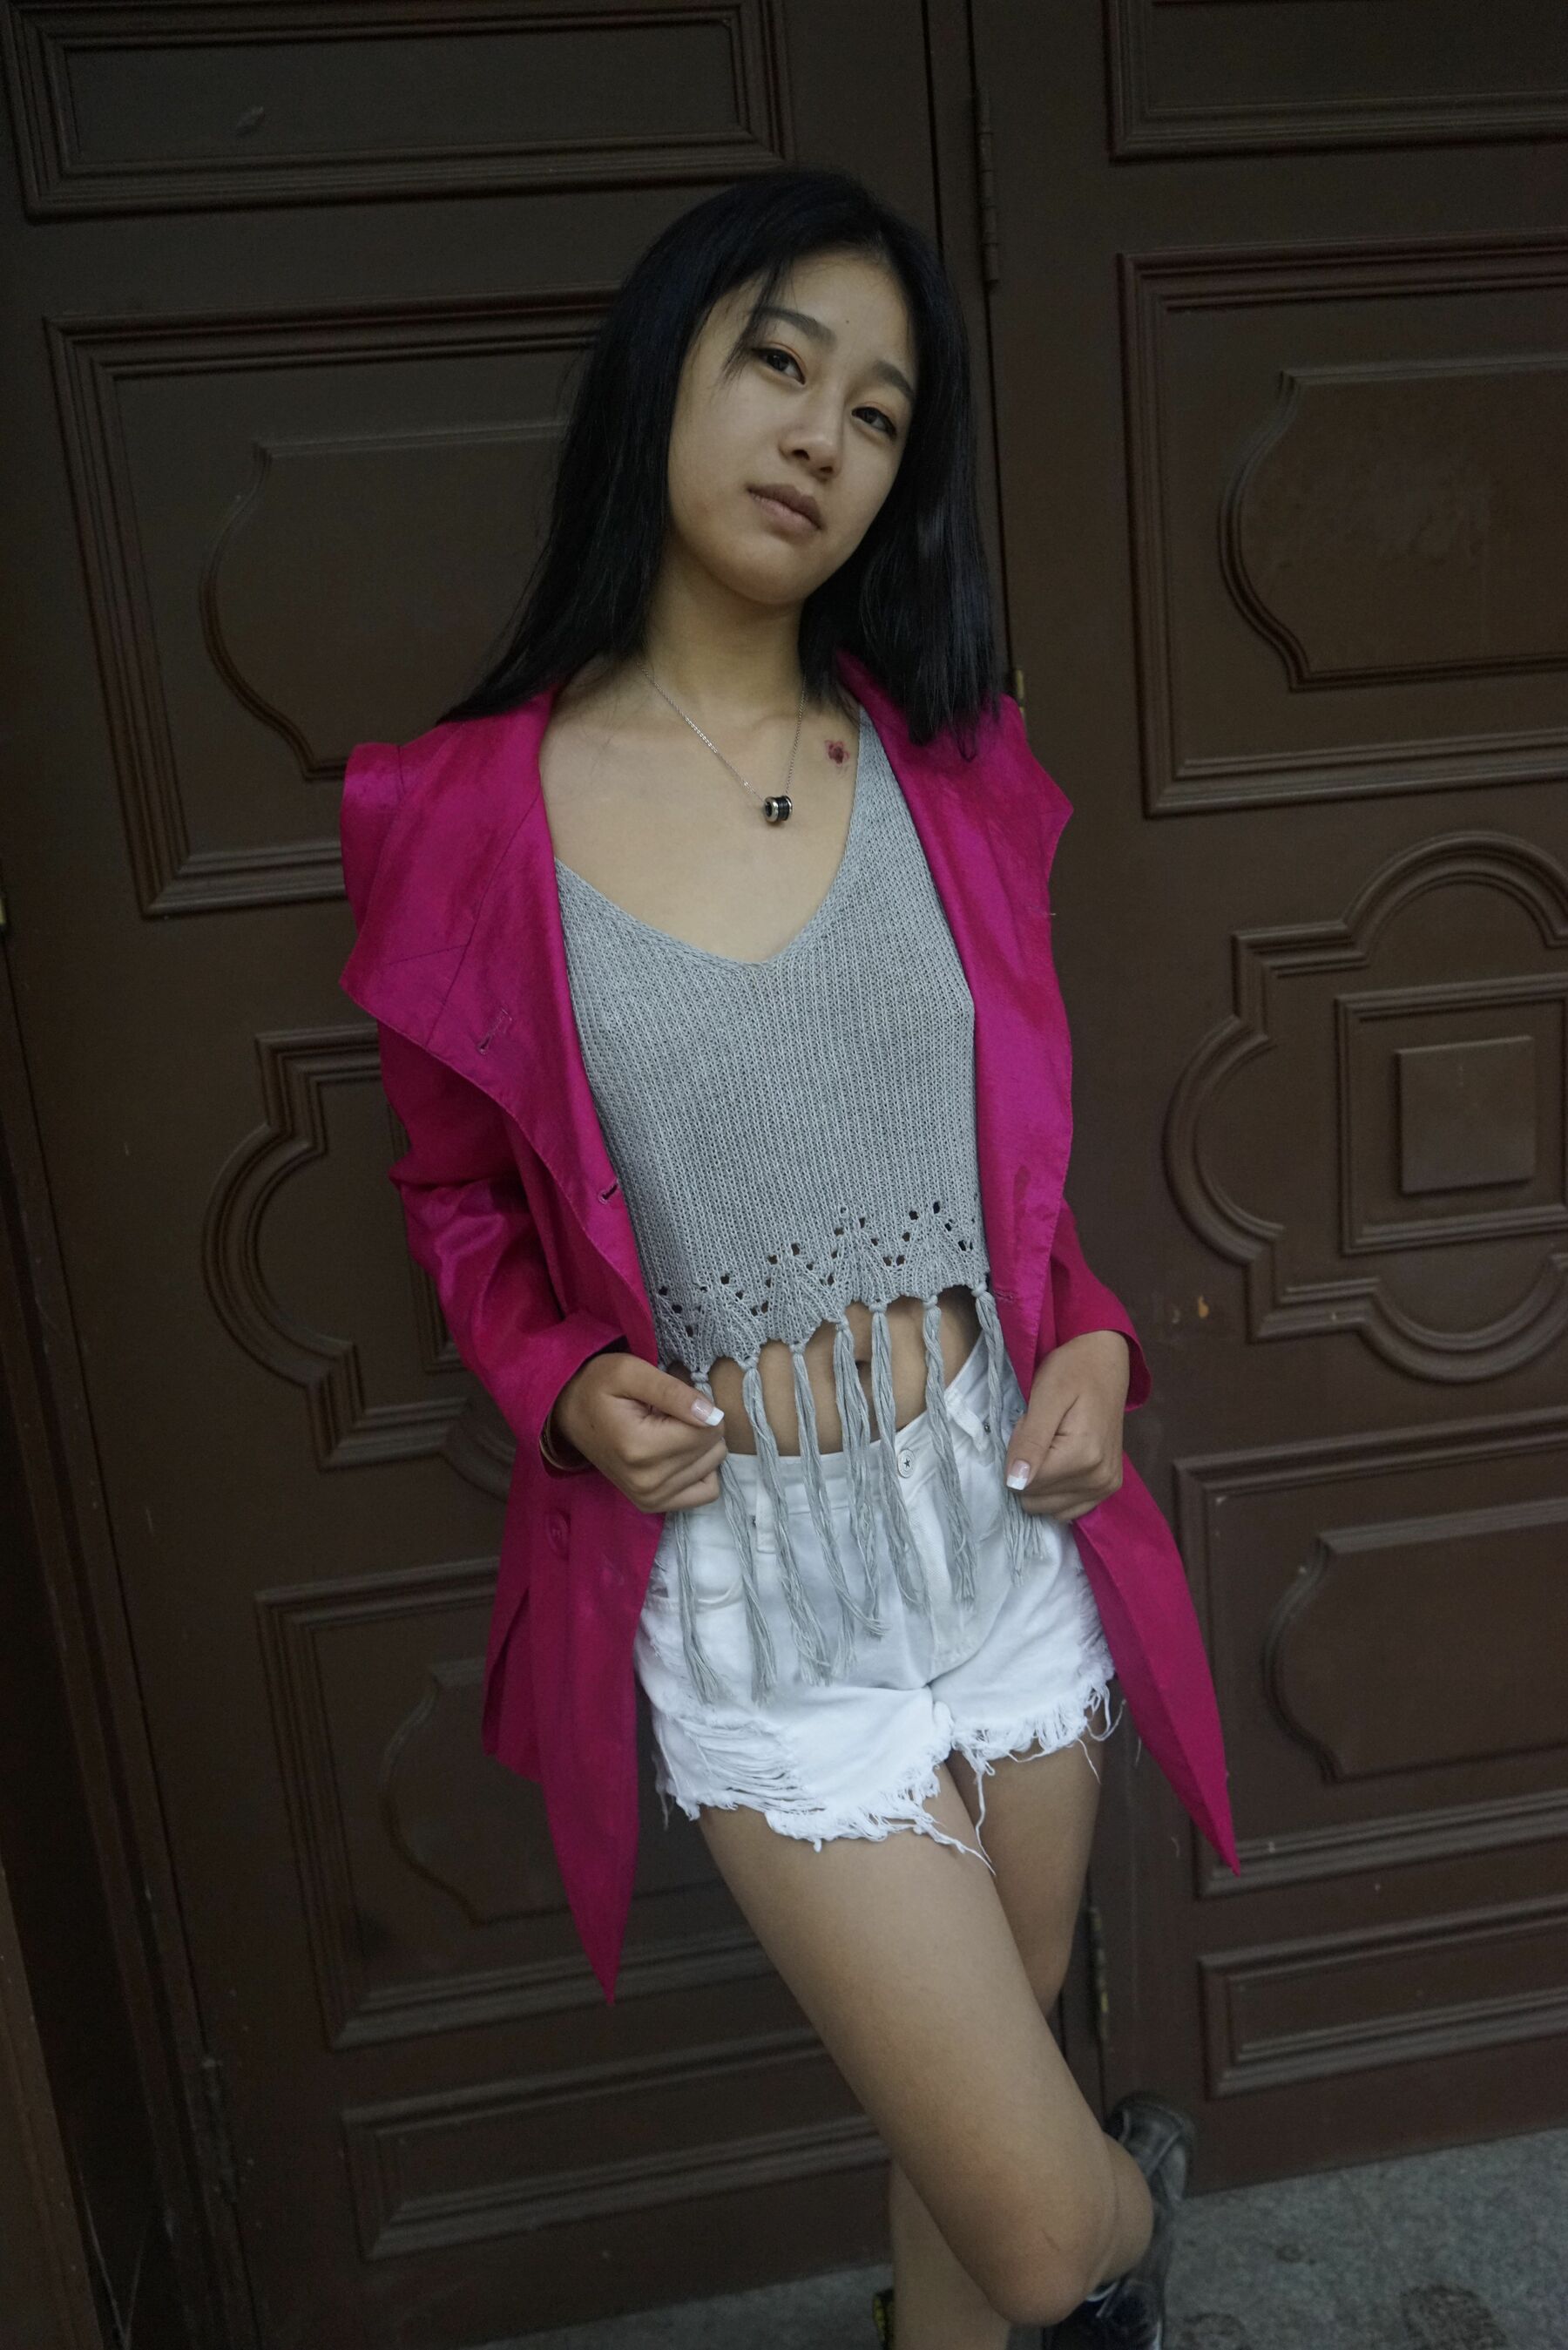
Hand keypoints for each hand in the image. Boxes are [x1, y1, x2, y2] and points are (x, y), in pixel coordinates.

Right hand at [549, 1353, 729, 1512]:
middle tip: (670, 1414)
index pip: (707, 1430)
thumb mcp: (630, 1372)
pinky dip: (701, 1470)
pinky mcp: (653, 1505)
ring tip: (670, 1430)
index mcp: (640, 1447)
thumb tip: (712, 1415)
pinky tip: (680, 1452)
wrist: (568, 1413)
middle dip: (701, 1425)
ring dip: (700, 1445)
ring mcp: (649, 1498)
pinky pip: (704, 1493)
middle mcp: (646, 1481)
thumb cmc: (598, 1387)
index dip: (701, 1406)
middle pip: (711, 1449)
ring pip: (712, 1467)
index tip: (675, 1398)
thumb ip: (673, 1391)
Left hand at [1002, 1330, 1129, 1523]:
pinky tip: (1060, 1463)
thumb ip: (1030, 1441)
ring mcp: (1106, 1487)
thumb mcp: (1045, 1397)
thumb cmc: (1072, 1371)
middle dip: (1028, 1469)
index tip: (1030, 1427)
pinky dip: (1056, 1491)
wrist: (1105, 1363)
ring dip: (1041, 1480)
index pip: (1024, 1484)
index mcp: (1083, 1457)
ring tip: (1052, 1445)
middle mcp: (1099, 1479)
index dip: (1017, 1455)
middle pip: (1035, 1499)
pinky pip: (1067, 1509)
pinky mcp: (1108, 1488)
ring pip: (1048, 1508)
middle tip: (1042, 1434)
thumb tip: (1015, 1483)